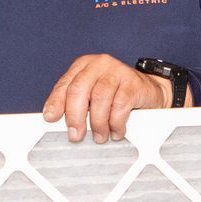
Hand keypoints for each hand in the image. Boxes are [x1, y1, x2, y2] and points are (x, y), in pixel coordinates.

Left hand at [42, 54, 170, 142]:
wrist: (149, 92)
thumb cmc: (117, 95)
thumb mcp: (93, 96)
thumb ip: (77, 104)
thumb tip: (58, 122)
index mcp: (84, 66)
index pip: (65, 84)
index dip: (56, 102)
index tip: (51, 118)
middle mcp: (99, 64)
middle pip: (79, 89)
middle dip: (75, 116)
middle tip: (76, 135)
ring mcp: (117, 71)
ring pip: (99, 99)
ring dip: (98, 123)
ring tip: (100, 136)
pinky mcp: (133, 83)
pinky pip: (120, 105)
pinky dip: (116, 123)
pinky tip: (116, 131)